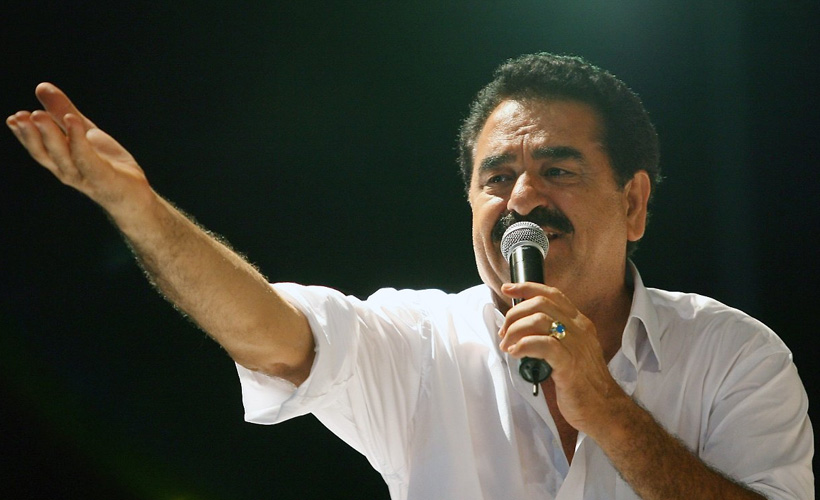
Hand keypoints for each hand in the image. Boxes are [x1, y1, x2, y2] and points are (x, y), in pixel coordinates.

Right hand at [7, 83, 149, 214]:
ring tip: (38, 114)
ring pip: (63, 156)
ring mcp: (85, 177)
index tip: (13, 118)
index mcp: (60, 161)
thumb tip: (40, 86)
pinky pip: (88, 159)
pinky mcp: (103, 178)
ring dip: (50, 135)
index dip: (24, 135)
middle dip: (31, 134)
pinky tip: (73, 121)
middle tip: (20, 115)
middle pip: (45, 153)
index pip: (38, 148)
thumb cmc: (107, 164)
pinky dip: (78, 141)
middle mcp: (68, 171)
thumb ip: (62, 111)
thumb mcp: (84, 132)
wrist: (135, 195)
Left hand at [498, 282, 627, 434]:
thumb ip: (553, 336)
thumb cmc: (583, 383)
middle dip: (515, 314)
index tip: (508, 289)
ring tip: (508, 346)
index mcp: (579, 323)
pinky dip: (524, 345)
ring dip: (515, 331)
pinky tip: (516, 354)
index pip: (552, 294)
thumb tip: (522, 328)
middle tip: (504, 333)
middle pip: (540, 304)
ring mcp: (576, 345)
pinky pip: (543, 344)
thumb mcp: (571, 350)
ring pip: (539, 320)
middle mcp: (579, 329)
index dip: (527, 287)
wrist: (604, 409)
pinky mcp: (569, 364)